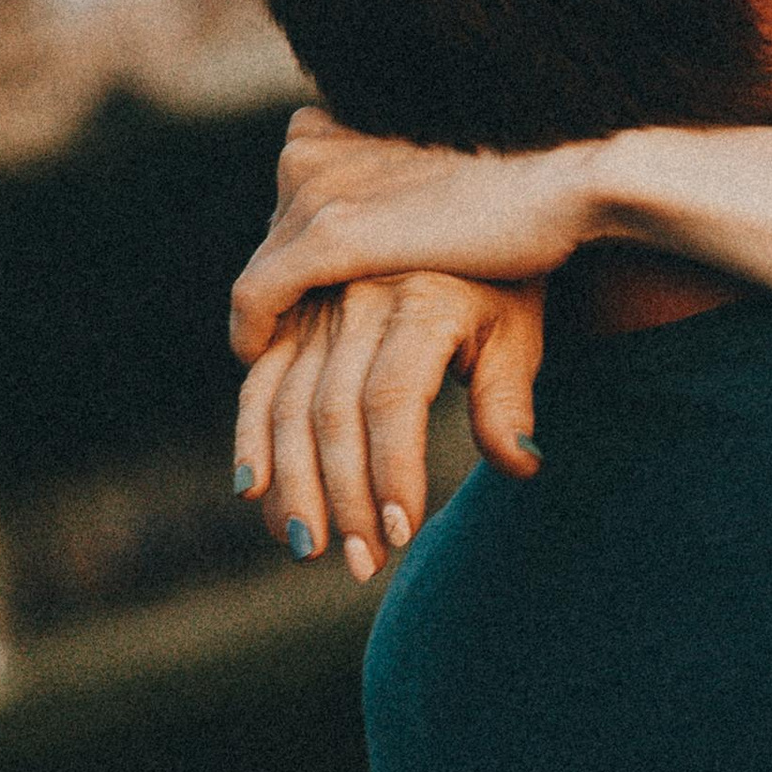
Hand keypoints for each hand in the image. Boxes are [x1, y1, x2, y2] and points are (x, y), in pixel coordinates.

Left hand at [230, 106, 598, 363]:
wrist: (565, 180)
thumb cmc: (521, 186)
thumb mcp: (436, 176)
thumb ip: (391, 187)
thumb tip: (377, 215)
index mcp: (338, 124)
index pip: (290, 200)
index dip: (300, 254)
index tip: (317, 299)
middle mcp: (316, 149)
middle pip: (272, 237)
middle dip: (288, 289)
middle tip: (305, 340)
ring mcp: (319, 189)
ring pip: (261, 270)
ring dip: (272, 323)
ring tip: (286, 366)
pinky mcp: (333, 234)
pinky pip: (257, 295)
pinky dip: (252, 331)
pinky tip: (262, 357)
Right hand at [233, 272, 545, 576]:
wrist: (470, 207)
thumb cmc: (504, 284)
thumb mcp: (518, 333)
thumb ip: (508, 399)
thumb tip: (520, 464)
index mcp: (422, 301)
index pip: (393, 400)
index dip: (393, 470)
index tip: (403, 533)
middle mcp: (361, 296)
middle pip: (332, 410)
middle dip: (342, 497)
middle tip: (361, 563)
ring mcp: (320, 302)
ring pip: (287, 402)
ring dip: (292, 484)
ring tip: (308, 546)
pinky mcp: (293, 312)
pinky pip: (261, 379)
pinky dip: (251, 436)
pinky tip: (254, 491)